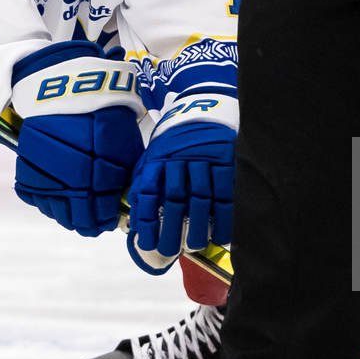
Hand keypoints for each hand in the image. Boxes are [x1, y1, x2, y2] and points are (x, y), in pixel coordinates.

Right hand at [9, 40, 144, 235]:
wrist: (69, 88)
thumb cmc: (105, 113)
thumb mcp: (127, 144)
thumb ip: (127, 175)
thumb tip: (126, 200)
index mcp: (98, 180)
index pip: (102, 216)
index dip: (107, 222)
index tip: (109, 221)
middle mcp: (70, 184)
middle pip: (77, 220)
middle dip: (87, 224)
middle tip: (93, 223)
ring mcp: (46, 178)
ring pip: (55, 212)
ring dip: (66, 216)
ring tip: (75, 212)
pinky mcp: (27, 169)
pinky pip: (35, 197)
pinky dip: (46, 202)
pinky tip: (56, 199)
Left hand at [126, 95, 237, 273]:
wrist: (202, 108)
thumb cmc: (173, 141)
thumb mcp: (151, 154)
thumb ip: (142, 182)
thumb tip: (133, 216)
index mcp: (157, 159)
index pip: (148, 193)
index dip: (146, 220)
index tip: (147, 243)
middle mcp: (179, 160)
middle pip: (174, 200)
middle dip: (172, 229)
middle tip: (171, 250)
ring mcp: (204, 160)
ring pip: (201, 199)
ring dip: (198, 226)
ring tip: (195, 246)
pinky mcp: (226, 160)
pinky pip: (226, 193)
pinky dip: (225, 217)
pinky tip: (222, 235)